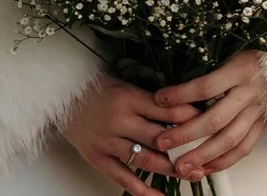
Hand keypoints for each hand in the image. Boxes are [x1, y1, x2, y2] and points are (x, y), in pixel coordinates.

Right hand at [57, 73, 197, 195]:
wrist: (57, 93)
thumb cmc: (95, 86)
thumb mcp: (124, 83)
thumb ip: (150, 97)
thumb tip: (185, 107)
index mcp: (129, 97)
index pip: (167, 110)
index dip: (191, 118)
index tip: (209, 123)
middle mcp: (119, 120)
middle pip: (161, 139)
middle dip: (187, 149)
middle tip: (207, 156)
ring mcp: (107, 141)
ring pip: (146, 159)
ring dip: (171, 170)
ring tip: (191, 175)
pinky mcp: (97, 157)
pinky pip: (122, 177)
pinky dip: (141, 190)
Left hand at [151, 51, 266, 181]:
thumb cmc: (253, 56)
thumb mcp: (231, 51)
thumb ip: (207, 66)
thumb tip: (173, 80)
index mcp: (241, 70)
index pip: (206, 86)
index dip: (181, 95)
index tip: (159, 99)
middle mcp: (251, 92)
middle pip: (215, 119)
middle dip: (186, 134)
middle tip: (163, 143)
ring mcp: (259, 112)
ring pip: (229, 139)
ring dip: (202, 155)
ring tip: (180, 165)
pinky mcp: (263, 125)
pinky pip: (243, 149)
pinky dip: (223, 162)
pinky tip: (205, 168)